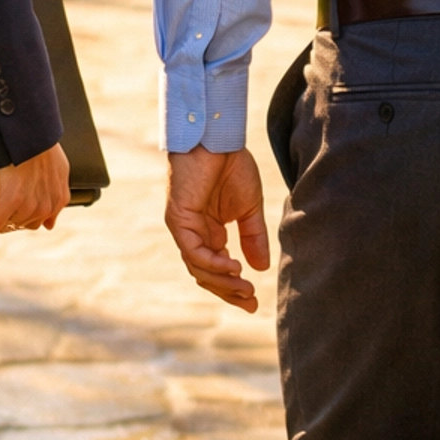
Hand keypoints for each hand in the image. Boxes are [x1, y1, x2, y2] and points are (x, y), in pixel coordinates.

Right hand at [0, 140, 68, 234]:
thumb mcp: (59, 168)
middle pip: (22, 224)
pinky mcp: (11, 201)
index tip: (9, 213)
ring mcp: (30, 206)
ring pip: (6, 224)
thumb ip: (56, 193)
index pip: (40, 223)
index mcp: (59, 199)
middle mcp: (47, 207)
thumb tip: (50, 223)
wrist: (31, 130)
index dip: (21, 218)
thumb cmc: (40, 142)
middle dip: (8, 217)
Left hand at [165, 145, 270, 311]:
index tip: (254, 302)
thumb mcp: (249, 208)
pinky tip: (232, 267)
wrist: (218, 137)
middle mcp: (194, 233)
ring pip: (198, 268)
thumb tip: (261, 268)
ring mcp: (184, 227)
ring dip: (222, 281)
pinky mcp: (178, 218)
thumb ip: (253, 237)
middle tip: (250, 302)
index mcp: (210, 231)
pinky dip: (212, 263)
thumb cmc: (231, 165)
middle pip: (206, 275)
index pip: (217, 269)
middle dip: (228, 292)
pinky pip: (193, 251)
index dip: (234, 288)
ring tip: (244, 286)